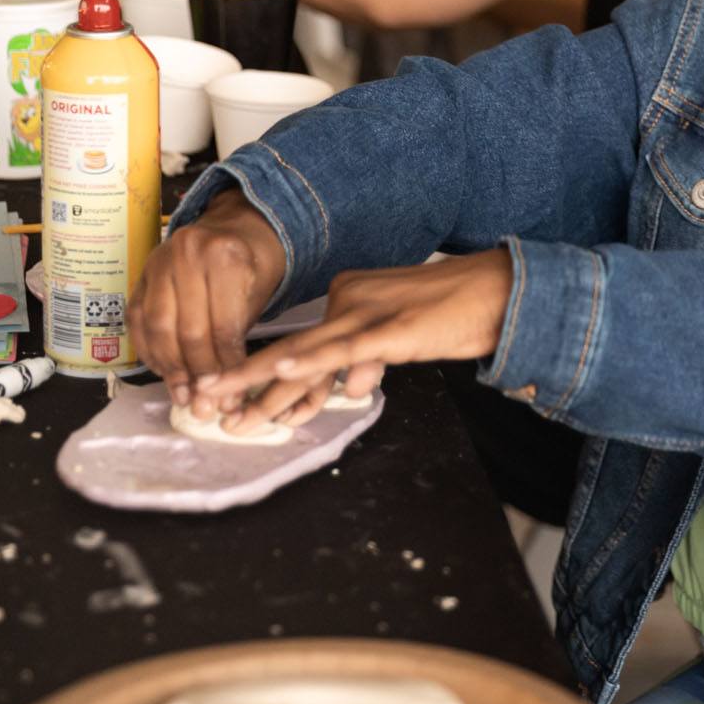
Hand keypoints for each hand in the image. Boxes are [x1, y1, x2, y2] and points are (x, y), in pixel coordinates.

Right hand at [128, 192, 288, 404]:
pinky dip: (149, 350)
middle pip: (188, 329)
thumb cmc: (252, 268)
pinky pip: (138, 320)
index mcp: (225, 256)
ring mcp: (159, 261)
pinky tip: (163, 372)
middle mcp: (187, 254)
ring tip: (182, 396)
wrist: (234, 229)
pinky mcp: (141, 274)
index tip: (228, 397)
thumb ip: (238, 340)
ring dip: (169, 368)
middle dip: (196, 373)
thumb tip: (224, 395)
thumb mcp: (258, 296)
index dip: (225, 367)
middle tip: (203, 405)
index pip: (222, 325)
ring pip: (158, 327)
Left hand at [197, 252, 512, 433]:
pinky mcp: (390, 329)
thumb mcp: (401, 343)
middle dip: (243, 383)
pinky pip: (342, 349)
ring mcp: (367, 313)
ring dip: (262, 389)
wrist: (497, 291)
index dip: (271, 381)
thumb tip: (352, 387)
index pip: (303, 347)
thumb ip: (371, 361)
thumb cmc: (455, 315)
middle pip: (288, 350)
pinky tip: (281, 373)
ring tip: (229, 412)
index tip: (242, 405)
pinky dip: (309, 364)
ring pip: (305, 356)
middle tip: (205, 404)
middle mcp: (349, 300)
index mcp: (350, 298)